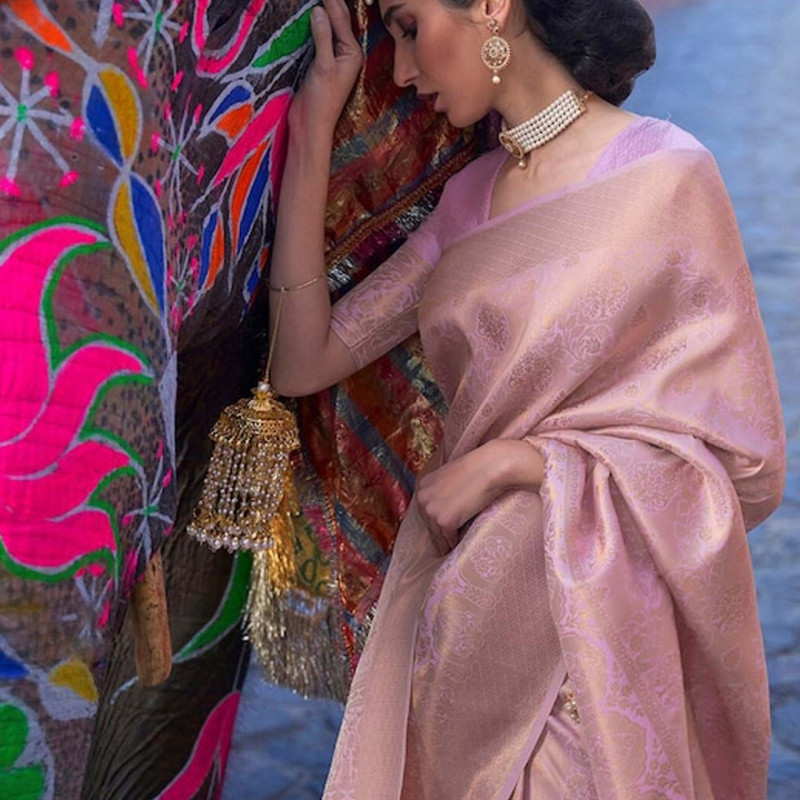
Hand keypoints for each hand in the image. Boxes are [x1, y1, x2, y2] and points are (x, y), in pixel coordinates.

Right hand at [289, 0, 362, 136]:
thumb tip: (319, 10)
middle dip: (330, 2)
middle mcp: (346, 53)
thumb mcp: (323, 67)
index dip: (331, 0)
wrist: (310, 125)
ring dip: (322, 10)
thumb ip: (323, 37)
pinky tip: (307, 14)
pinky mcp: (319, 62)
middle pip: (338, 20)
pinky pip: (318, 36)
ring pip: (328, 26)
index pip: (341, 19)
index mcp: (352, 53)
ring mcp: (333, 57)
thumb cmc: (322, 100)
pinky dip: (313, 24)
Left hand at [416, 439, 543, 555]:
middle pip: (428, 523)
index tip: (437, 531)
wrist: (488, 468)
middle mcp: (423, 498)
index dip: (433, 521)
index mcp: (423, 485)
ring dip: (444, 542)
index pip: (425, 509)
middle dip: (437, 534)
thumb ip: (443, 489)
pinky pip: (448, 538)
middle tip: (443, 546)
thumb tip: (446, 504)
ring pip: (437, 534)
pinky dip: (454, 543)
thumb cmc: (476, 469)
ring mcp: (432, 510)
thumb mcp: (451, 476)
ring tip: (449, 550)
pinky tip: (457, 546)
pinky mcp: (444, 521)